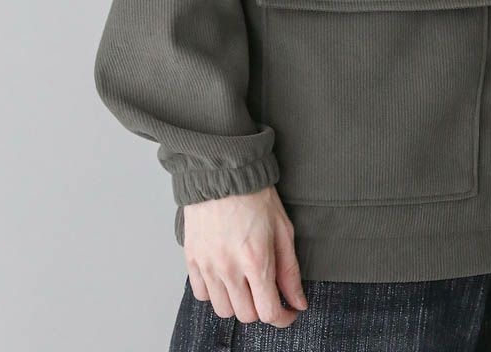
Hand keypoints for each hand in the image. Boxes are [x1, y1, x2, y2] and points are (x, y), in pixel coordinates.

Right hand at [183, 185, 307, 328]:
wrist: (224, 172)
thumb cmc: (256, 195)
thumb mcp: (283, 230)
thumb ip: (290, 270)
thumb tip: (298, 301)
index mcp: (256, 260)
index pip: (268, 312)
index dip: (283, 318)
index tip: (288, 312)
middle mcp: (229, 268)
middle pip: (246, 315)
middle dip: (262, 308)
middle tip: (268, 291)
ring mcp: (207, 265)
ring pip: (223, 310)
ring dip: (238, 303)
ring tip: (246, 283)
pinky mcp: (192, 259)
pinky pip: (201, 295)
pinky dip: (215, 292)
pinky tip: (225, 276)